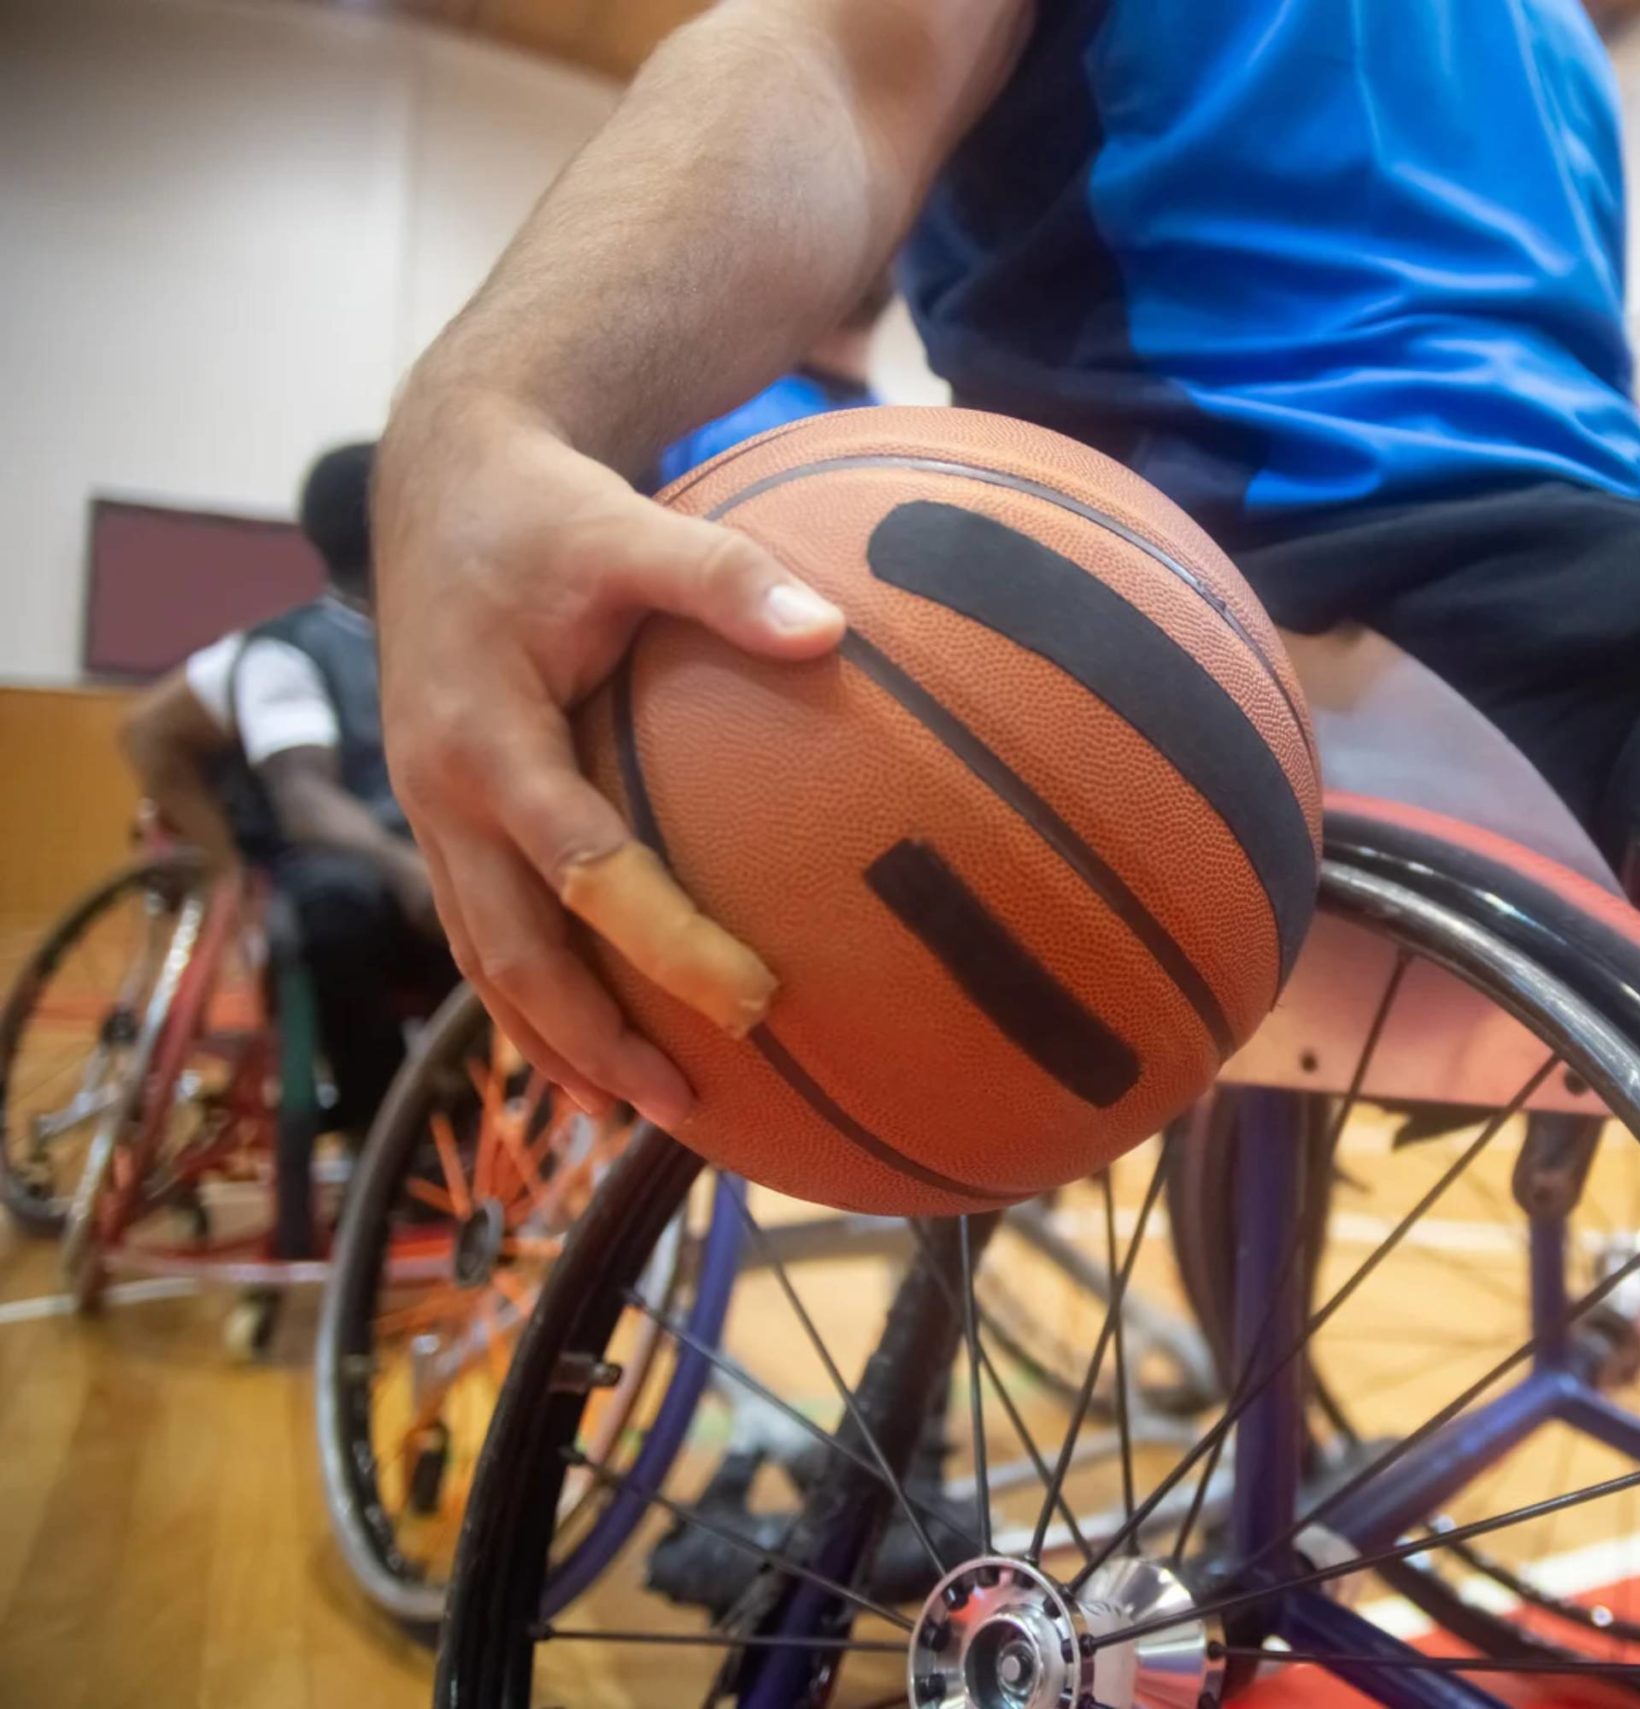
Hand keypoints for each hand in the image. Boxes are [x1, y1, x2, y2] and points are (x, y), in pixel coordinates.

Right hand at [374, 391, 845, 1127]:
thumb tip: (832, 627)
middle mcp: (443, 790)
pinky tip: (600, 1044)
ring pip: (484, 960)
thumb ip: (724, 574)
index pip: (579, 866)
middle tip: (689, 1106)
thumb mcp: (629, 525)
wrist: (440, 484)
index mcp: (485, 735)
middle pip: (510, 952)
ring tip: (636, 1115)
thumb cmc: (546, 511)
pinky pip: (483, 928)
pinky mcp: (444, 817)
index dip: (662, 940)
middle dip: (594, 1038)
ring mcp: (431, 812)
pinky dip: (536, 995)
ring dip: (556, 1042)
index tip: (755, 998)